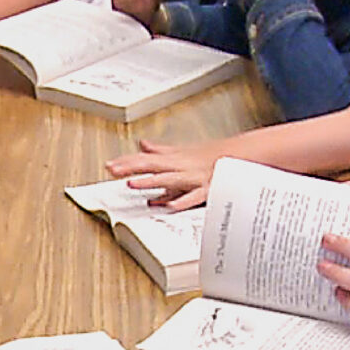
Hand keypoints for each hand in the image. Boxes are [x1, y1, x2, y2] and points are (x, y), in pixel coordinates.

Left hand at [104, 138, 222, 209]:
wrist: (239, 157)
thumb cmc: (210, 157)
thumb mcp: (182, 151)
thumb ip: (160, 151)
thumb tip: (142, 145)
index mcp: (173, 159)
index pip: (146, 159)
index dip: (126, 162)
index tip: (109, 166)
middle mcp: (181, 167)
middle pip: (152, 166)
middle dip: (132, 168)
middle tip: (112, 170)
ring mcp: (193, 178)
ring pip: (168, 179)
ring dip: (150, 181)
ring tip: (132, 183)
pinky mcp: (206, 190)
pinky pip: (192, 197)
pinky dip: (181, 200)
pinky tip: (167, 204)